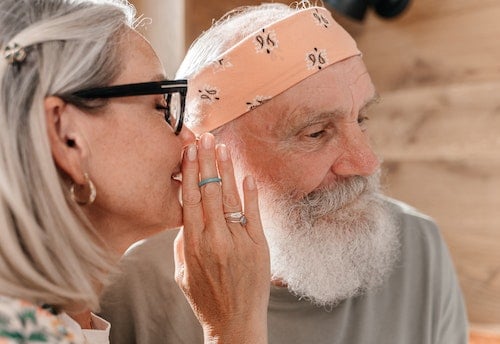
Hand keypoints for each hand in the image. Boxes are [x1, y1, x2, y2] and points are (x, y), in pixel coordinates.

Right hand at [174, 133, 269, 343]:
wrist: (234, 322)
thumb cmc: (206, 298)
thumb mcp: (183, 272)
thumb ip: (183, 242)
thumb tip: (187, 216)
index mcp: (192, 245)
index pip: (190, 199)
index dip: (190, 173)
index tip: (189, 151)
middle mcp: (215, 240)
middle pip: (210, 193)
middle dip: (207, 162)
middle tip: (205, 137)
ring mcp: (239, 242)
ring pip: (230, 199)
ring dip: (226, 171)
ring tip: (222, 148)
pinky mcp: (259, 247)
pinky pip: (254, 215)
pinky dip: (251, 194)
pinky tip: (247, 175)